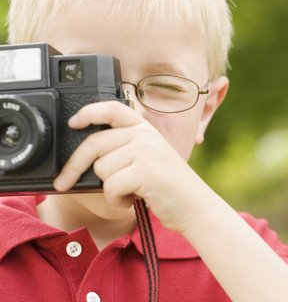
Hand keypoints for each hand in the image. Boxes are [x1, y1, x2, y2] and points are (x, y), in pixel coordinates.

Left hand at [53, 101, 209, 232]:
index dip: (89, 112)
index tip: (73, 122)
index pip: (112, 109)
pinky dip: (117, 200)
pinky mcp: (146, 171)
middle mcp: (145, 136)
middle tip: (64, 183)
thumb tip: (90, 155)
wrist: (195, 206)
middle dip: (74, 167)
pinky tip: (133, 199)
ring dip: (110, 188)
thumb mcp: (149, 158)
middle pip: (94, 144)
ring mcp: (146, 151)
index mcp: (145, 129)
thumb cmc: (168, 185)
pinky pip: (111, 187)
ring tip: (130, 190)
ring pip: (101, 169)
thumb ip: (126, 148)